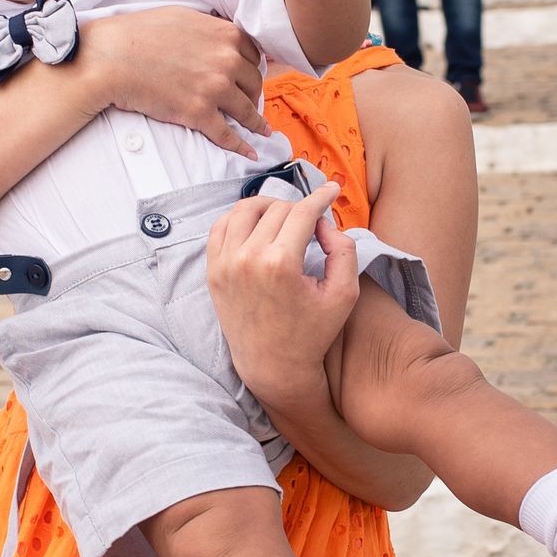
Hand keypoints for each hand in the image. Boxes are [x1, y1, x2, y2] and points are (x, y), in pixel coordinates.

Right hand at [80, 9, 269, 157]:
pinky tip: (249, 152)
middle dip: (254, 95)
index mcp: (225, 35)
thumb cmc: (140, 33)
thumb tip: (219, 38)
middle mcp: (227, 61)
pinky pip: (228, 135)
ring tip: (261, 130)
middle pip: (253, 83)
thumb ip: (209, 28)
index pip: (253, 55)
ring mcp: (215, 89)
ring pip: (246, 111)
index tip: (250, 79)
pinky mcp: (200, 114)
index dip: (252, 69)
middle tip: (251, 104)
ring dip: (255, 122)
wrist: (113, 57)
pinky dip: (241, 146)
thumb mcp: (183, 16)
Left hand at [206, 184, 360, 407]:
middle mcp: (247, 259)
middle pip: (277, 209)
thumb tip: (324, 223)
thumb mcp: (344, 295)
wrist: (272, 366)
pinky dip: (239, 218)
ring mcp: (224, 264)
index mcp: (279, 264)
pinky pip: (221, 226)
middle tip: (313, 221)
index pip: (302, 212)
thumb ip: (343, 250)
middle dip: (300, 208)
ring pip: (245, 209)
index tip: (331, 190)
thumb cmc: (311, 333)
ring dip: (268, 206)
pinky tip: (257, 224)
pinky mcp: (212, 271)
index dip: (320, 197)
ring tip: (285, 216)